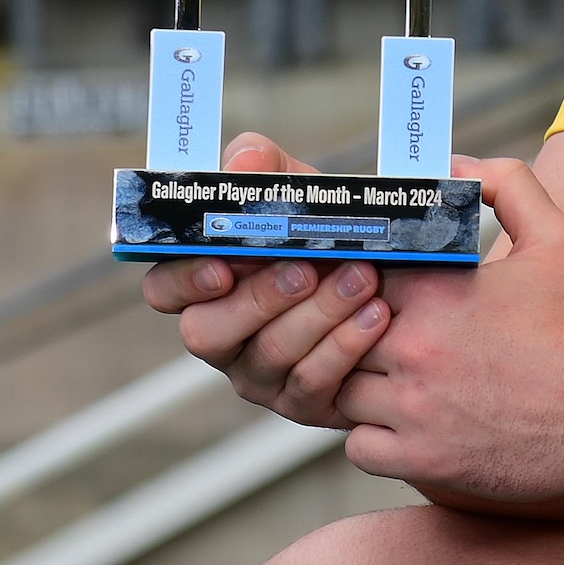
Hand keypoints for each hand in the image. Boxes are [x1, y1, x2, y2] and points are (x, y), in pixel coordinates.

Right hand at [140, 132, 391, 427]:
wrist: (400, 277)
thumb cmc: (331, 232)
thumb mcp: (303, 192)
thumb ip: (268, 169)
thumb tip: (242, 163)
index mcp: (206, 283)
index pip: (163, 290)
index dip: (184, 281)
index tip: (222, 266)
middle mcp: (223, 335)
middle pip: (207, 333)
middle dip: (259, 300)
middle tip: (306, 269)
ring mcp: (260, 375)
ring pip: (268, 357)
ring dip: (317, 315)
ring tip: (361, 278)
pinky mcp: (302, 401)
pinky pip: (311, 384)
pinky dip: (346, 346)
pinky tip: (376, 315)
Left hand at [335, 156, 563, 508]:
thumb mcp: (557, 236)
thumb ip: (505, 183)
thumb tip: (454, 165)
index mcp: (434, 292)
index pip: (354, 275)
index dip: (361, 281)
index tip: (382, 291)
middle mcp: (414, 349)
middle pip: (339, 334)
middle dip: (355, 333)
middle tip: (387, 337)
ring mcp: (415, 409)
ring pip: (341, 392)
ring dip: (360, 385)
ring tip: (396, 379)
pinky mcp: (424, 460)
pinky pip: (357, 447)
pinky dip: (372, 437)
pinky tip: (405, 422)